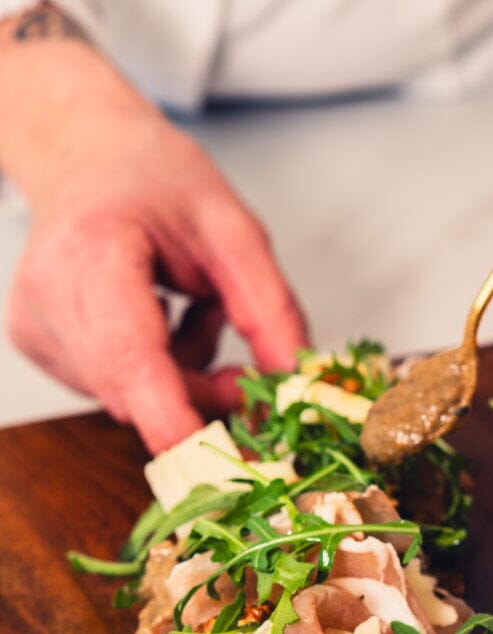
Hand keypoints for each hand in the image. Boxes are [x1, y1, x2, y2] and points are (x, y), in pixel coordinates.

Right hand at [1, 18, 305, 452]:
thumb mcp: (235, 230)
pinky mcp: (44, 349)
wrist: (87, 153)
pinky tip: (164, 320)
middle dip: (207, 395)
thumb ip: (271, 309)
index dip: (175, 418)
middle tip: (250, 366)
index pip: (131, 356)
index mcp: (95, 252)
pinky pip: (120, 391)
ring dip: (186, 380)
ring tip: (197, 312)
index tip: (220, 463)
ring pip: (134, 401)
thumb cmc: (154, 178)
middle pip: (140, 391)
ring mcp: (40, 329)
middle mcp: (50, 298)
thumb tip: (296, 384)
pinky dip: (158, 373)